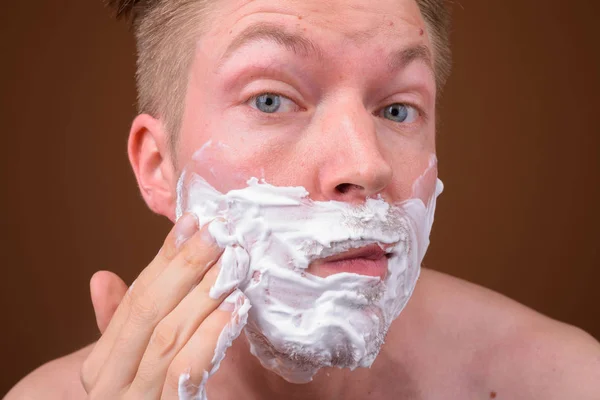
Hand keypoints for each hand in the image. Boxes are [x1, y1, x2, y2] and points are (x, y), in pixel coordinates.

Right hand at [81, 213, 241, 398]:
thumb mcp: (132, 365)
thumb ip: (121, 325)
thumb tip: (102, 278)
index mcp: (100, 366)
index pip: (133, 302)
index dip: (163, 260)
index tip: (193, 223)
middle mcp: (109, 386)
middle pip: (148, 313)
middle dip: (186, 268)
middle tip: (220, 234)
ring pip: (167, 338)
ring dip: (203, 296)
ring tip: (232, 265)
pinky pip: (185, 373)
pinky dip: (210, 336)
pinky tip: (234, 309)